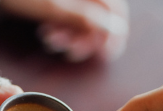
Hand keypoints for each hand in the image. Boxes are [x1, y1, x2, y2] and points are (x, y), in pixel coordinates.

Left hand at [0, 0, 128, 61]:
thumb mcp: (55, 9)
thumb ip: (87, 19)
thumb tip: (116, 30)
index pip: (116, 9)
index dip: (114, 32)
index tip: (106, 53)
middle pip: (99, 16)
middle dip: (85, 37)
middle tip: (69, 51)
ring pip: (82, 19)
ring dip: (70, 35)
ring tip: (51, 40)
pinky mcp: (59, 2)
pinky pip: (69, 17)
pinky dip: (61, 28)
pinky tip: (47, 33)